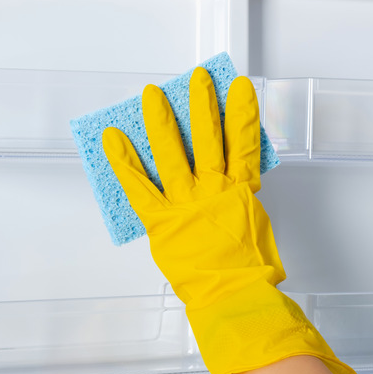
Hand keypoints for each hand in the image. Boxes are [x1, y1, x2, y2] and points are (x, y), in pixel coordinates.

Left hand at [103, 68, 357, 373]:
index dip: (243, 113)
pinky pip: (140, 186)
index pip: (245, 143)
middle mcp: (214, 189)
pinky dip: (125, 162)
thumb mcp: (258, 229)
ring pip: (172, 152)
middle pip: (209, 137)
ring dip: (162, 121)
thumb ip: (244, 204)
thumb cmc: (252, 270)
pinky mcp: (162, 220)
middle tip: (198, 79)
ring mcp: (187, 202)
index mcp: (241, 191)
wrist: (236, 294)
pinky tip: (114, 138)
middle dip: (204, 104)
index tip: (242, 88)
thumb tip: (236, 194)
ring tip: (153, 95)